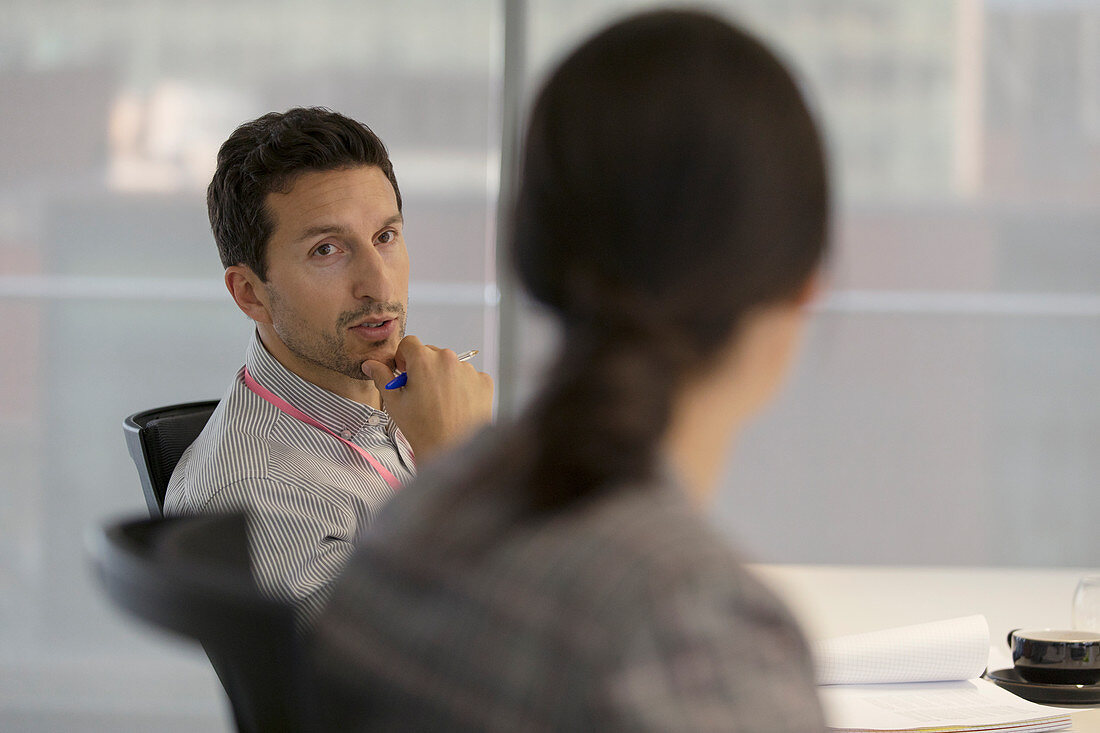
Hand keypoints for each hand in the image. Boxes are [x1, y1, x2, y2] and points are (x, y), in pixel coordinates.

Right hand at [362, 335, 493, 461]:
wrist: (453, 450)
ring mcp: (469, 370)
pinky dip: (462, 387)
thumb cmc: (423, 429)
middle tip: (421, 393)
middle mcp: (448, 359)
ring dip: (444, 377)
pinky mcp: (484, 381)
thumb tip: (371, 365)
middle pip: (431, 353)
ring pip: (451, 365)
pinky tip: (456, 405)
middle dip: (424, 368)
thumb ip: (382, 377)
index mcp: (424, 360)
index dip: (403, 357)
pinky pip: (469, 377)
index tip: (405, 372)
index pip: (410, 343)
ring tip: (440, 403)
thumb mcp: (395, 402)